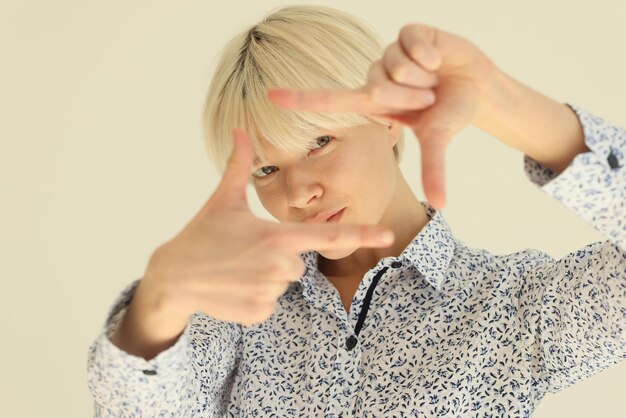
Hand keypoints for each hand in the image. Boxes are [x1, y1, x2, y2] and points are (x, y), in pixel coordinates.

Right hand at [131, 128, 394, 341]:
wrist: (173, 277)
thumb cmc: (201, 234)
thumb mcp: (223, 199)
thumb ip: (239, 165)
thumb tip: (239, 129)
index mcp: (276, 236)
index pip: (327, 235)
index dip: (360, 233)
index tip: (387, 234)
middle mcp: (278, 266)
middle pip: (298, 264)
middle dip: (279, 258)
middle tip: (246, 253)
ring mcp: (268, 293)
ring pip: (284, 284)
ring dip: (266, 278)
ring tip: (237, 269)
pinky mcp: (259, 314)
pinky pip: (270, 303)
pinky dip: (256, 297)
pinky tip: (234, 287)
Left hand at [267, 24, 499, 208]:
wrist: (479, 88)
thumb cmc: (450, 114)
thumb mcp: (437, 141)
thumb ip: (434, 170)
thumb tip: (441, 206)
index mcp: (374, 102)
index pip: (331, 100)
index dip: (301, 99)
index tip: (270, 97)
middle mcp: (377, 76)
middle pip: (377, 87)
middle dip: (409, 96)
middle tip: (428, 96)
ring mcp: (391, 53)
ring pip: (395, 65)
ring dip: (421, 76)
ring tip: (433, 78)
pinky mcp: (410, 33)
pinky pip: (411, 42)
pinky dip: (430, 53)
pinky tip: (438, 58)